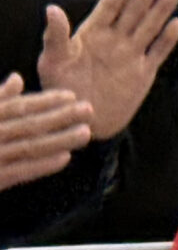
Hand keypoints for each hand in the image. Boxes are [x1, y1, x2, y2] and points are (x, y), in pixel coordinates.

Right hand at [0, 74, 92, 191]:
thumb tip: (17, 78)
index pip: (17, 106)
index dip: (46, 101)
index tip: (71, 95)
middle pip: (28, 124)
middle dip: (60, 116)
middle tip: (89, 109)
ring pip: (29, 147)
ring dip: (59, 139)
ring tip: (85, 133)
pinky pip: (20, 171)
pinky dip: (43, 164)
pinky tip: (65, 158)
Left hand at [38, 0, 177, 139]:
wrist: (81, 120)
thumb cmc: (62, 90)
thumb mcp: (52, 61)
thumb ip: (56, 36)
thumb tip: (52, 9)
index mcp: (92, 34)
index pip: (110, 5)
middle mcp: (114, 40)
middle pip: (135, 10)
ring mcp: (131, 55)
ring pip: (150, 26)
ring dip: (163, 8)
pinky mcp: (143, 73)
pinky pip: (158, 52)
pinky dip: (168, 39)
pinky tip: (176, 24)